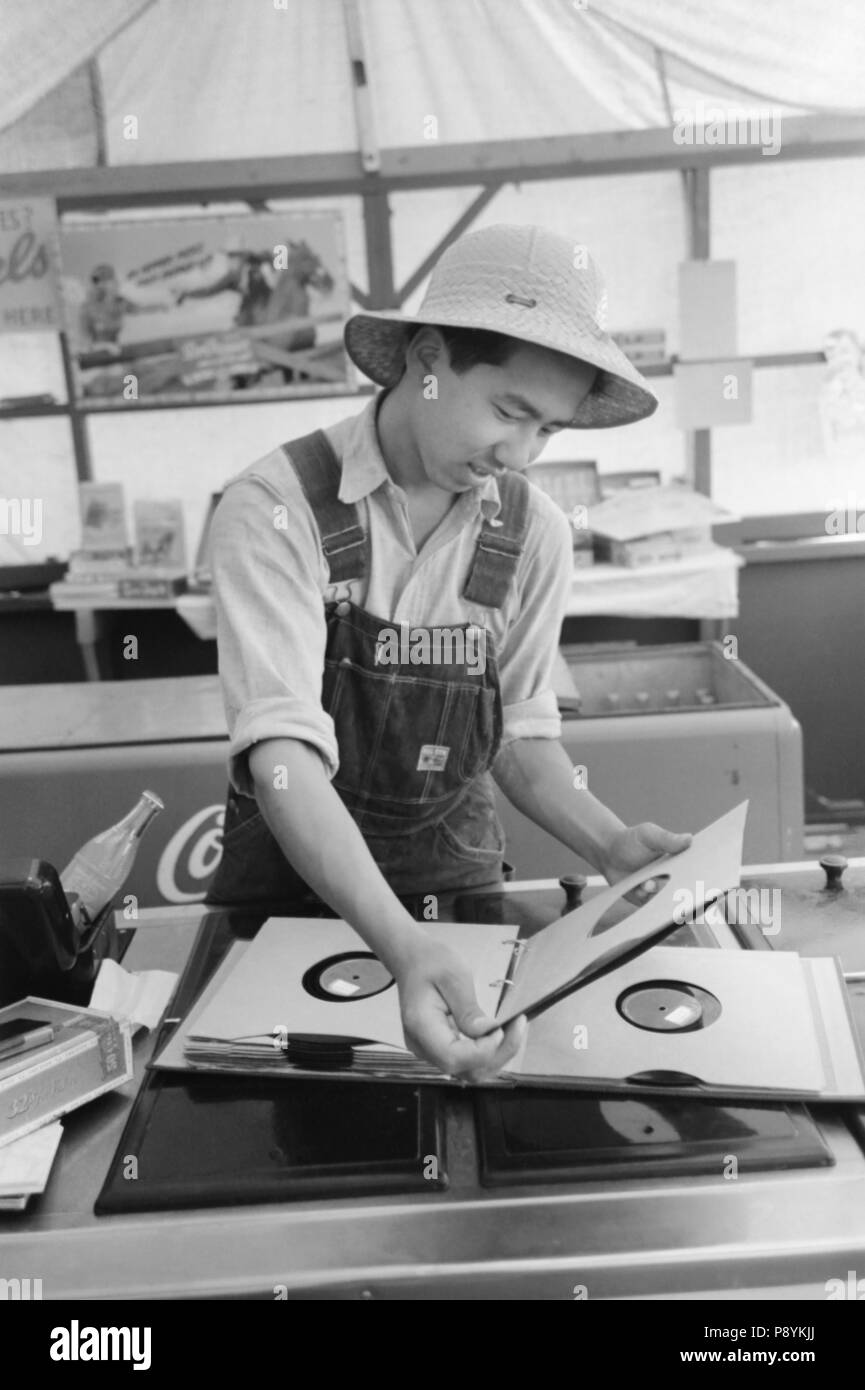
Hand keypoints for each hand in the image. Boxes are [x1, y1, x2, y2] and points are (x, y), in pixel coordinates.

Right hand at [392, 935, 525, 1082]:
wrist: (412, 961)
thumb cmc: (430, 962)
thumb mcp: (453, 976)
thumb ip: (468, 1009)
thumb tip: (488, 1032)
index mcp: (421, 1027)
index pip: (453, 1057)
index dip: (482, 1050)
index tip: (501, 1028)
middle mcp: (423, 1046)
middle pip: (466, 1070)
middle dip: (498, 1054)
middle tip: (518, 1026)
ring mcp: (431, 1051)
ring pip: (470, 1071)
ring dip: (497, 1055)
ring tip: (514, 1029)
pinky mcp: (441, 1049)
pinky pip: (468, 1061)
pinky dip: (489, 1052)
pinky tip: (501, 1033)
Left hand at [599, 822, 691, 903]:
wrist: (608, 854)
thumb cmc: (631, 841)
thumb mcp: (648, 835)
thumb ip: (667, 839)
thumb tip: (689, 838)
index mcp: (679, 862)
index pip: (694, 870)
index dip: (696, 875)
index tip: (693, 875)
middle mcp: (672, 879)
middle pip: (682, 888)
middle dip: (676, 888)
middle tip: (665, 881)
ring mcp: (660, 891)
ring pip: (666, 900)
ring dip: (657, 893)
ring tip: (646, 884)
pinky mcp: (647, 902)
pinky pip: (652, 908)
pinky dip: (648, 903)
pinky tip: (640, 893)